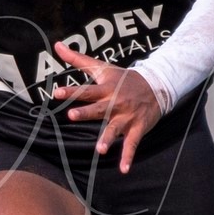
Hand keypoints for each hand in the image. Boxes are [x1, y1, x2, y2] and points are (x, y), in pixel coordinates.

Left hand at [49, 42, 161, 171]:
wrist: (156, 85)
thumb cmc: (124, 78)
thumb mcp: (102, 67)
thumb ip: (78, 59)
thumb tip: (57, 45)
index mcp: (106, 89)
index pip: (86, 90)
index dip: (71, 91)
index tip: (57, 92)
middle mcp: (115, 103)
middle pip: (98, 109)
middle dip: (86, 113)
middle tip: (72, 116)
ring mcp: (127, 117)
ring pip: (115, 129)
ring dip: (108, 139)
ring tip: (100, 150)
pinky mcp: (137, 128)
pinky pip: (132, 144)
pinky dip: (128, 157)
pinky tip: (123, 169)